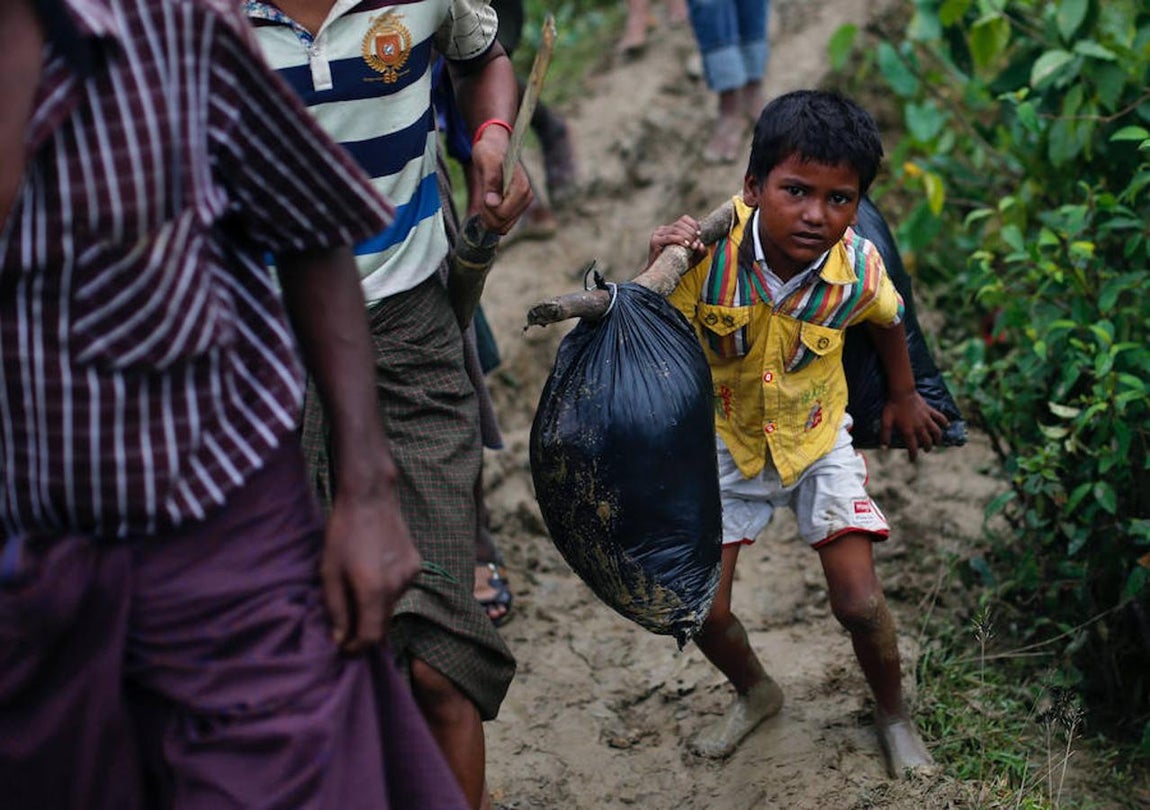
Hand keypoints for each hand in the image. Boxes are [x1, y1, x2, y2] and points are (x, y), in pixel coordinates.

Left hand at [321, 484, 419, 653]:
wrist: (370, 499)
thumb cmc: (343, 534)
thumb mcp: (329, 572)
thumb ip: (336, 609)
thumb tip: (340, 640)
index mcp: (373, 590)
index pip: (370, 637)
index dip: (356, 648)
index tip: (343, 648)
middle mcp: (397, 586)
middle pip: (384, 625)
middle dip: (365, 631)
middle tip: (347, 626)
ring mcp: (410, 575)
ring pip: (392, 607)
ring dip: (376, 609)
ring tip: (359, 590)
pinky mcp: (416, 565)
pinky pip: (400, 589)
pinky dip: (387, 591)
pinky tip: (375, 571)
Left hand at [470, 126, 532, 233]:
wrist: (494, 149)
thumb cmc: (489, 152)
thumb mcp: (486, 160)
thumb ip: (491, 180)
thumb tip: (492, 202)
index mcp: (521, 186)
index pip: (503, 213)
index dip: (488, 209)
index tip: (485, 196)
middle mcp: (526, 197)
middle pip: (502, 223)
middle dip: (487, 215)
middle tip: (483, 197)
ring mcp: (522, 205)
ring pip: (503, 227)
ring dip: (489, 219)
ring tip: (485, 201)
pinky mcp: (517, 210)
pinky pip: (504, 226)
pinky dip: (492, 220)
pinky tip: (488, 208)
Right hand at [648, 216, 703, 266]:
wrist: (660, 275)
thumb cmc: (675, 266)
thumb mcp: (692, 258)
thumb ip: (700, 252)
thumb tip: (701, 245)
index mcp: (671, 229)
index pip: (684, 219)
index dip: (694, 224)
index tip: (699, 235)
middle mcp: (663, 229)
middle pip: (681, 223)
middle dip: (691, 233)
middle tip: (696, 244)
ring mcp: (658, 234)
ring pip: (676, 229)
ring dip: (687, 236)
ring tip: (692, 246)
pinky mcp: (654, 242)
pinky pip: (669, 237)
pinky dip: (679, 239)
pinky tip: (685, 245)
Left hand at [880, 390, 949, 460]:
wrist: (902, 392)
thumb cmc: (892, 407)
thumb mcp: (886, 421)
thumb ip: (885, 435)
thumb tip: (883, 448)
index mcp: (908, 431)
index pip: (912, 447)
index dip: (913, 455)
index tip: (913, 460)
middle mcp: (919, 427)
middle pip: (927, 441)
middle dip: (927, 447)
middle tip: (926, 450)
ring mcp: (926, 419)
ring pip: (936, 432)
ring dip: (937, 438)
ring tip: (937, 442)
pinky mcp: (930, 410)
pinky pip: (940, 417)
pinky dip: (944, 422)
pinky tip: (947, 425)